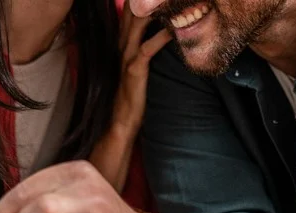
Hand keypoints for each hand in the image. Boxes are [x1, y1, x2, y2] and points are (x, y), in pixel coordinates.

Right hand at [112, 9, 171, 134]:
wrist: (122, 118)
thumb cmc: (134, 91)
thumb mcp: (138, 63)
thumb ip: (146, 46)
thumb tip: (165, 32)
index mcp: (123, 40)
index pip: (129, 11)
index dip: (137, 0)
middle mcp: (122, 43)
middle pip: (132, 10)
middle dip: (145, 0)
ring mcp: (127, 55)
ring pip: (138, 23)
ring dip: (154, 10)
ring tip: (170, 3)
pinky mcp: (135, 68)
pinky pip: (148, 47)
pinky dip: (162, 36)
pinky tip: (173, 29)